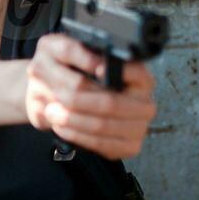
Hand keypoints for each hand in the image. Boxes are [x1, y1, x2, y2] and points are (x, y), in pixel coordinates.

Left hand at [24, 34, 157, 159]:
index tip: (97, 70)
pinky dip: (76, 135)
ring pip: (102, 125)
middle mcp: (145, 101)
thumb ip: (81, 54)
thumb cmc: (75, 76)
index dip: (119, 72)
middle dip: (78, 101)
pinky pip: (101, 144)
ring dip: (72, 120)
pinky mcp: (130, 145)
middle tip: (56, 95)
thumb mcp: (73, 57)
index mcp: (140, 76)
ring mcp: (140, 125)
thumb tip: (93, 64)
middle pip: (111, 103)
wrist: (73, 104)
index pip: (136, 73)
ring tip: (52, 112)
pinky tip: (61, 126)